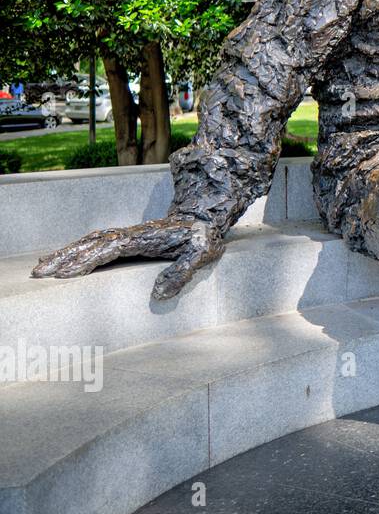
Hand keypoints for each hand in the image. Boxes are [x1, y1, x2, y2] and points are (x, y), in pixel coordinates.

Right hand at [31, 216, 225, 300]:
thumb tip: (159, 295)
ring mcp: (126, 235)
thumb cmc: (203, 238)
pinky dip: (78, 249)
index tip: (63, 274)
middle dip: (63, 257)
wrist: (206, 218)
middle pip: (89, 244)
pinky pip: (97, 243)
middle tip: (38, 272)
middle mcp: (129, 234)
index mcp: (141, 239)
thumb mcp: (200, 255)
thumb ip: (182, 273)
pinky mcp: (128, 238)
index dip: (84, 262)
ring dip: (65, 253)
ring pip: (89, 242)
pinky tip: (66, 258)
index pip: (106, 251)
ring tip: (41, 266)